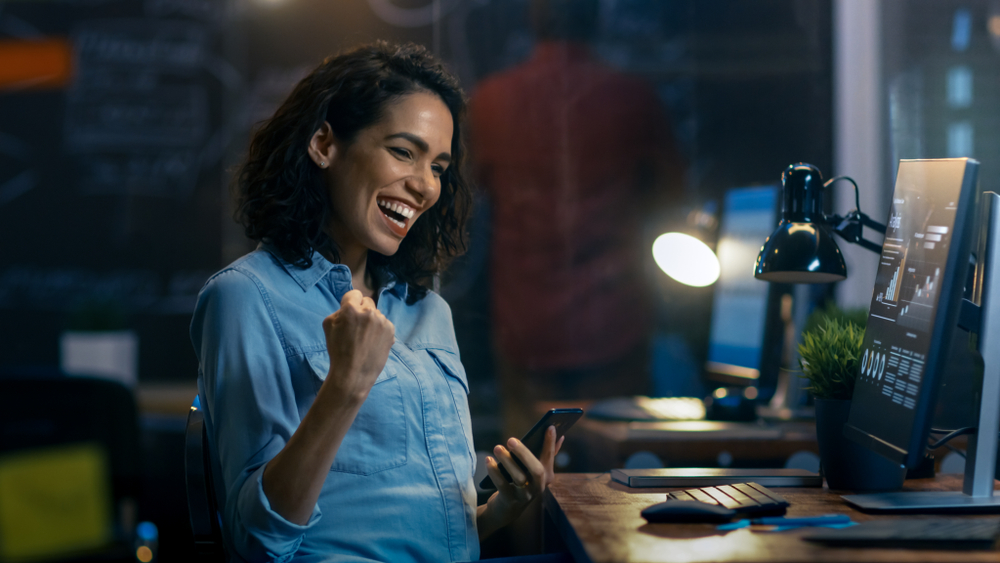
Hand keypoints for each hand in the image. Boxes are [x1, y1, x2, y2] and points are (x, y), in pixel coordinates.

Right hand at [320, 290, 394, 404]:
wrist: (353, 374)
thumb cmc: (337, 350)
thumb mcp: (328, 326)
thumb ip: (339, 311)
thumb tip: (350, 307)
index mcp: (351, 309)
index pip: (354, 294)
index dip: (350, 303)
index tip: (349, 313)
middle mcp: (369, 311)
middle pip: (367, 302)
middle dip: (362, 310)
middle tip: (357, 326)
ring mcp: (382, 321)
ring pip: (376, 314)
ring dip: (371, 321)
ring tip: (365, 338)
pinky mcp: (391, 331)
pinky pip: (384, 324)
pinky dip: (380, 330)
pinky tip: (373, 342)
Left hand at [478, 426, 564, 537]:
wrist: (507, 509)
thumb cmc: (522, 483)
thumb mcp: (534, 470)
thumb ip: (548, 454)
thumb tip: (561, 436)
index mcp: (546, 476)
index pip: (550, 457)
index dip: (550, 443)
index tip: (549, 426)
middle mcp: (539, 487)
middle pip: (537, 470)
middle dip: (524, 453)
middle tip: (510, 440)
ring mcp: (525, 495)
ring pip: (519, 478)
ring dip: (507, 461)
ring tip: (497, 448)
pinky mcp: (510, 500)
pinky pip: (502, 485)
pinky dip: (494, 472)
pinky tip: (488, 460)